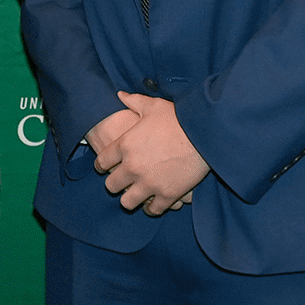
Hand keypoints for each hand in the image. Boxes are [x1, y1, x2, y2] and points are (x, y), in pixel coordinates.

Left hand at [94, 91, 209, 216]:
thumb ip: (133, 101)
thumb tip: (120, 94)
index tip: (103, 166)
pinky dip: (151, 208)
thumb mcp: (152, 105)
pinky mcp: (167, 195)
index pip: (102, 161)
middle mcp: (132, 167)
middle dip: (114, 184)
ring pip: (128, 202)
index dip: (101, 165)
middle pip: (112, 185)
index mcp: (125, 145)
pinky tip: (151, 204)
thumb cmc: (176, 117)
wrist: (202, 134)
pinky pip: (152, 210)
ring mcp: (149, 183)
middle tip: (118, 183)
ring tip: (133, 196)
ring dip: (129, 199)